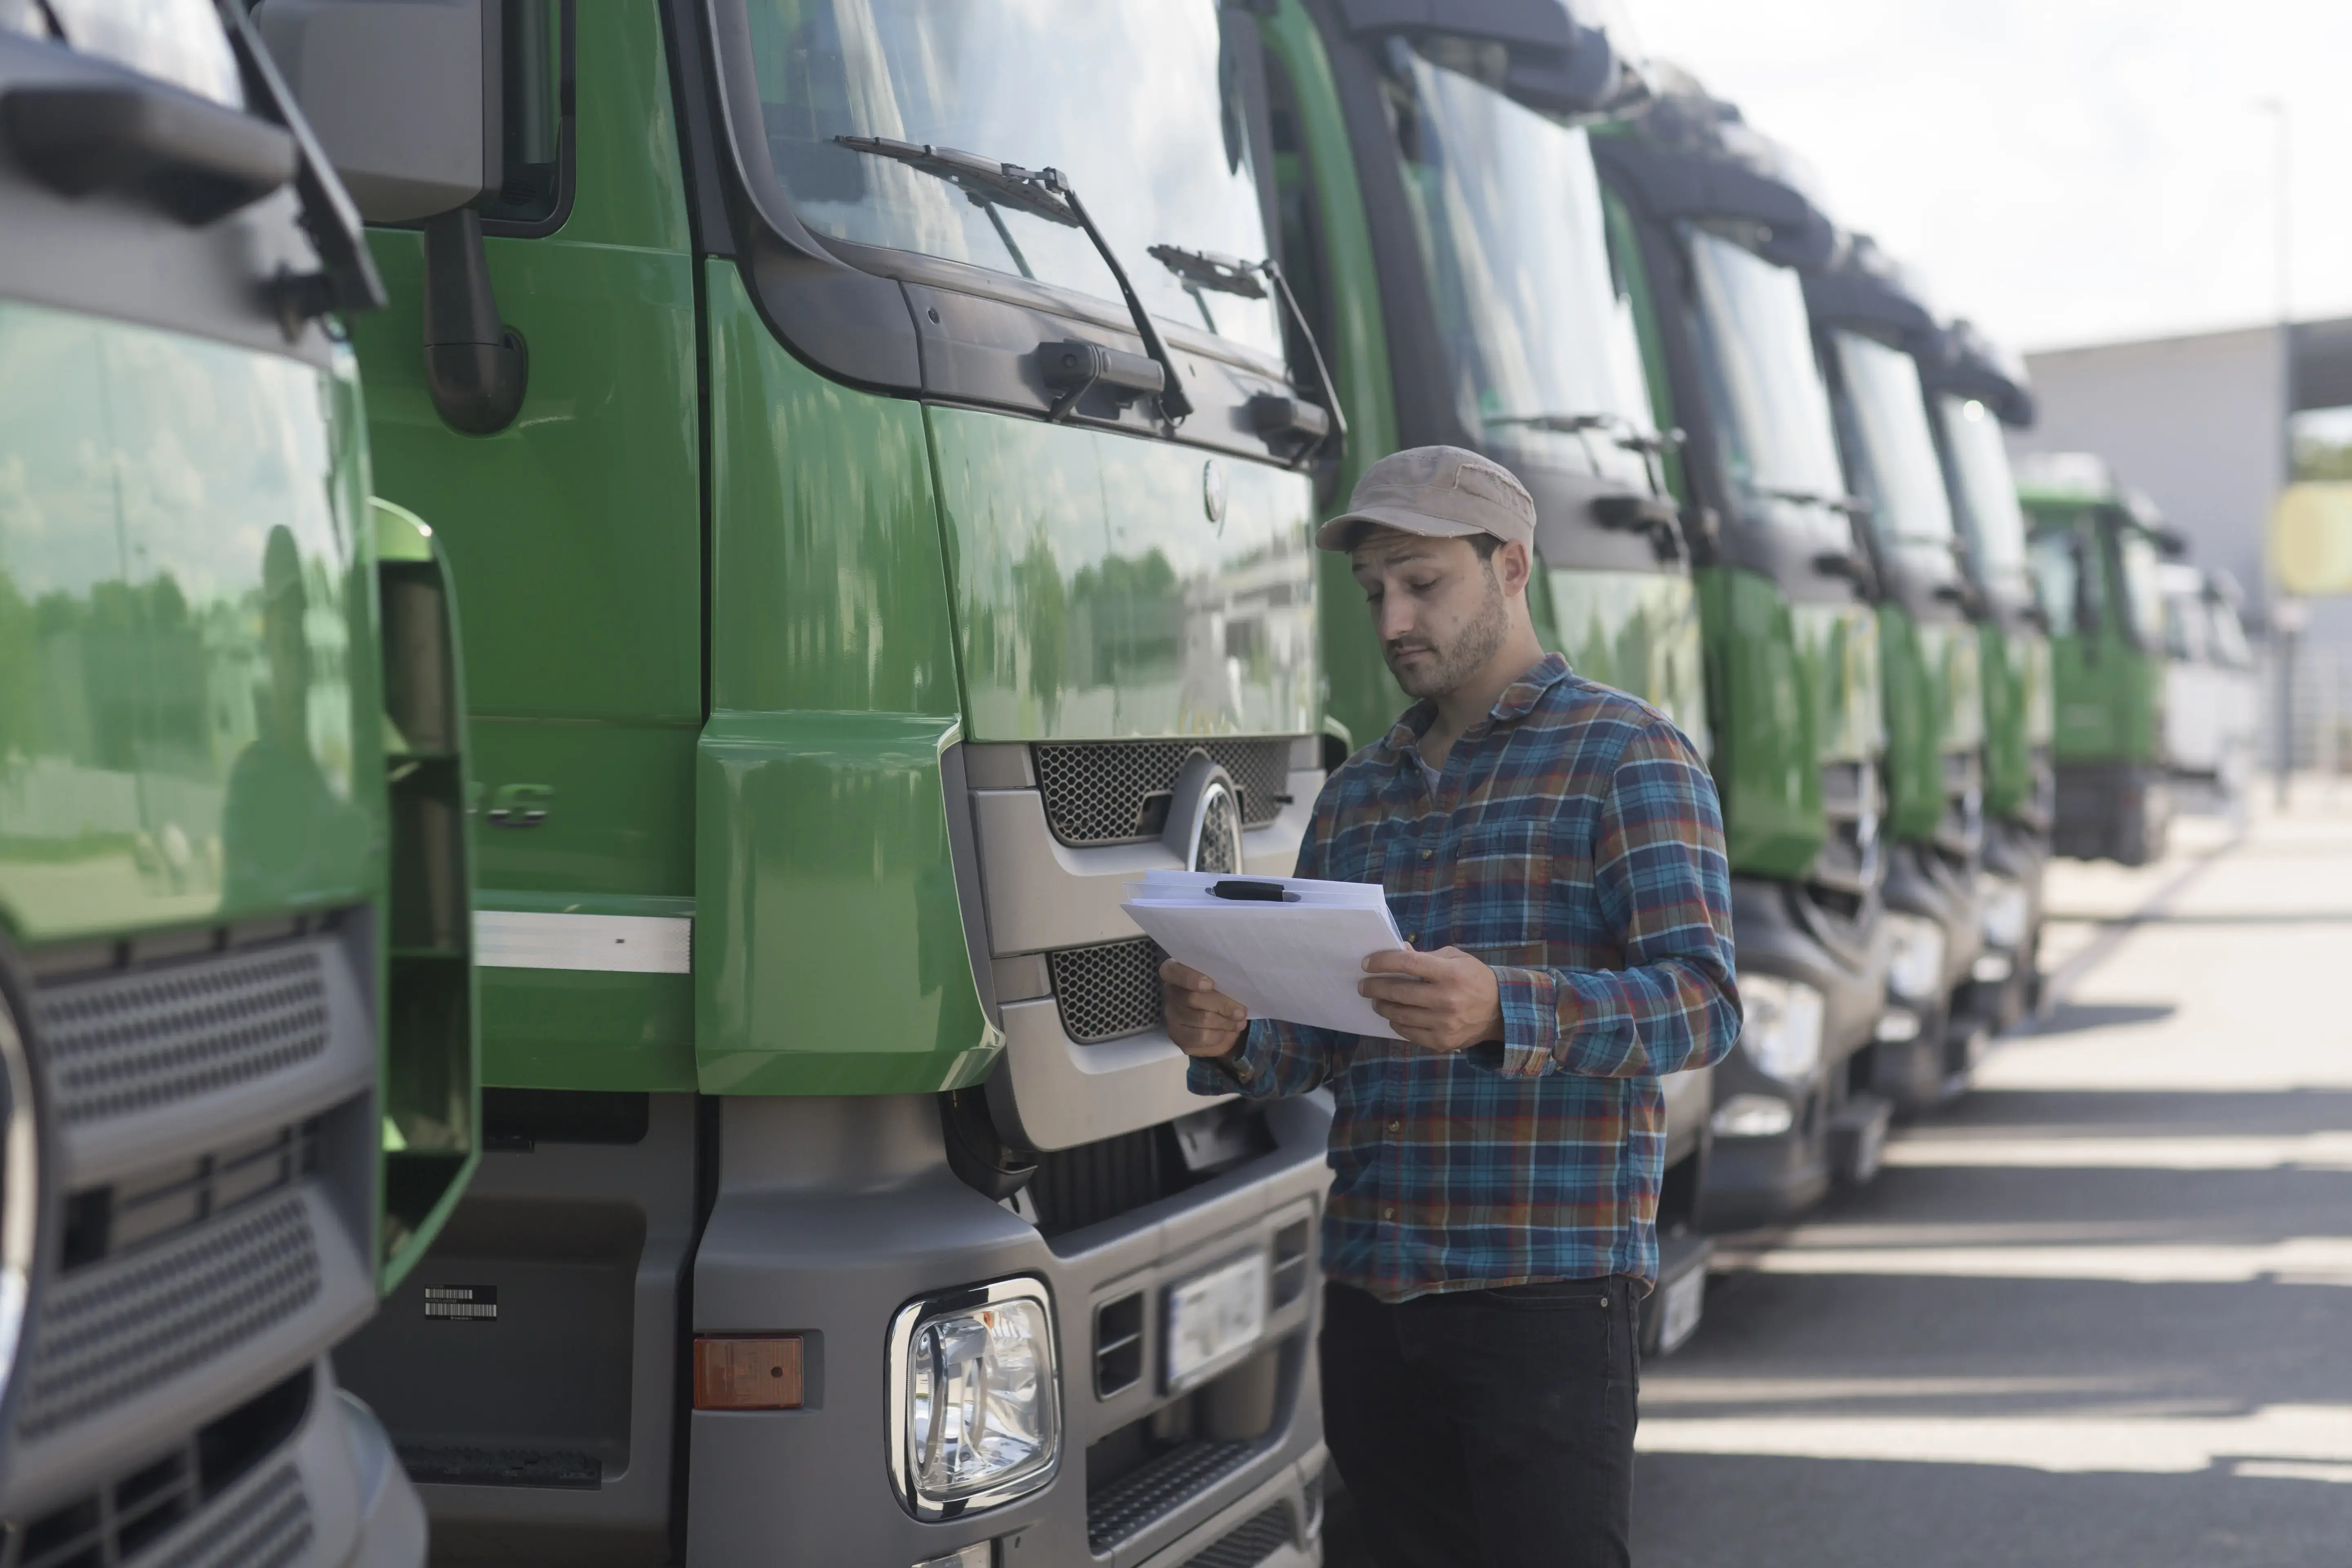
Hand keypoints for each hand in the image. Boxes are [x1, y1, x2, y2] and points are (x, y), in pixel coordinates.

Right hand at [1160, 959, 1250, 1057]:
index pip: (1172, 971)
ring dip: (1225, 1022)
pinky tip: (1226, 1031)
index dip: (1190, 978)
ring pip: (1201, 1019)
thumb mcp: (1220, 984)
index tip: (1210, 984)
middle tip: (1241, 1011)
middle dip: (1222, 1005)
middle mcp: (1170, 993)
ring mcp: (1172, 1016)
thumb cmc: (1217, 995)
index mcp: (1176, 973)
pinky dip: (1219, 1035)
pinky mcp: (1178, 1036)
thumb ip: (1222, 982)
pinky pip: (1201, 1036)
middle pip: (1193, 998)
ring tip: (1239, 1022)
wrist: (1214, 1024)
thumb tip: (1238, 990)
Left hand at [1359, 947, 1504, 1052]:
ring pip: (1399, 1015)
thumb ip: (1426, 956)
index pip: (1407, 963)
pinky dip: (1397, 1023)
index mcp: (1450, 973)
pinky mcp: (1442, 1041)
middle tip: (1363, 985)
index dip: (1382, 962)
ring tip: (1376, 1000)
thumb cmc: (1474, 979)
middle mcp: (1446, 999)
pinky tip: (1394, 1016)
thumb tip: (1398, 952)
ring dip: (1382, 1006)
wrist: (1500, 1011)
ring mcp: (1444, 1024)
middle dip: (1375, 987)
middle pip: (1398, 992)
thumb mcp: (1455, 958)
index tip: (1366, 964)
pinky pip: (1409, 1033)